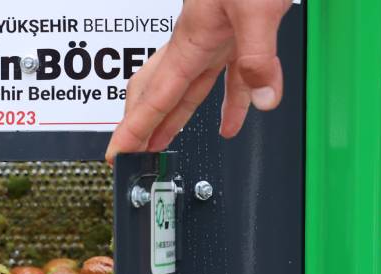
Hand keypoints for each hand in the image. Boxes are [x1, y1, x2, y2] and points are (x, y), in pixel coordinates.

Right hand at [106, 0, 291, 162]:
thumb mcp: (257, 7)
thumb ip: (259, 57)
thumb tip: (262, 100)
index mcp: (191, 37)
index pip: (155, 95)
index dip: (134, 128)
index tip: (118, 153)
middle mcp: (197, 40)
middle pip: (160, 91)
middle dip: (144, 124)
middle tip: (131, 153)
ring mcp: (217, 37)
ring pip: (188, 88)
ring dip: (176, 118)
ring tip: (164, 146)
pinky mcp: (239, 33)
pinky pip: (229, 77)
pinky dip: (230, 102)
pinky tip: (233, 122)